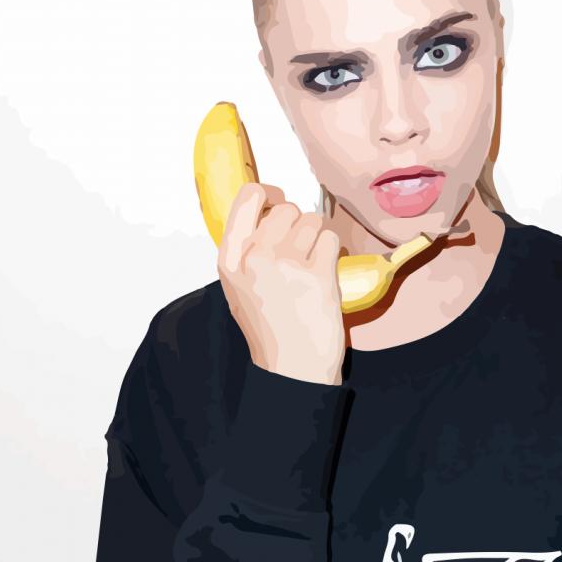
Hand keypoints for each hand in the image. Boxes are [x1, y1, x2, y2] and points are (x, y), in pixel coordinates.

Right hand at [216, 182, 345, 385]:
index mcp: (230, 258)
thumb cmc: (269, 326)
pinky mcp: (317, 274)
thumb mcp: (239, 284)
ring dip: (317, 238)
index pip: (248, 196)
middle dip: (297, 224)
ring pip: (313, 220)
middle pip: (287, 207)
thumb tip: (271, 205)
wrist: (291, 368)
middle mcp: (254, 256)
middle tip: (298, 253)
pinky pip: (331, 238)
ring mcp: (286, 264)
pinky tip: (322, 274)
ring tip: (310, 266)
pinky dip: (332, 253)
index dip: (269, 193)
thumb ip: (248, 246)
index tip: (277, 202)